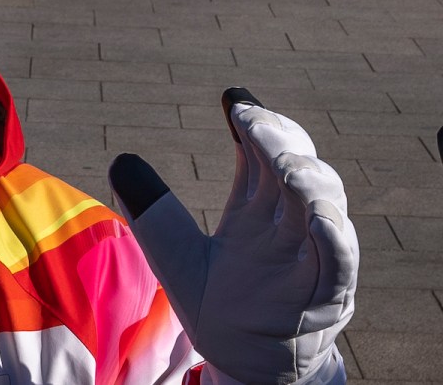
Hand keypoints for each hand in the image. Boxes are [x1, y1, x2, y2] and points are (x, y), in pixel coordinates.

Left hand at [109, 88, 357, 383]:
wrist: (244, 362)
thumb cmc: (219, 304)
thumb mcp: (177, 257)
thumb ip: (153, 214)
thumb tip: (121, 161)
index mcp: (260, 206)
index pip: (266, 153)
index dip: (256, 123)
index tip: (233, 100)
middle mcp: (290, 223)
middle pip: (297, 167)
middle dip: (278, 138)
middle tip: (249, 118)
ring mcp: (312, 255)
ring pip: (324, 204)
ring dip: (306, 178)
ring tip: (279, 157)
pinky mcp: (325, 294)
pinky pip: (338, 262)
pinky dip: (332, 238)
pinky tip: (317, 215)